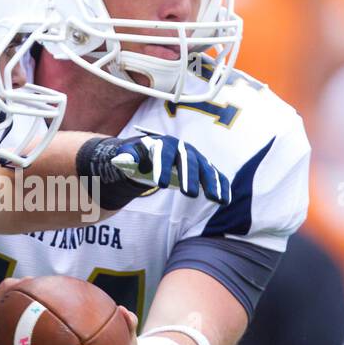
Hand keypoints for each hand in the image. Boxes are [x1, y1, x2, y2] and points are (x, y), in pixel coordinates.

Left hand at [109, 130, 230, 203]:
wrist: (152, 155)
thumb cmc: (139, 157)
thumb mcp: (129, 156)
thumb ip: (126, 157)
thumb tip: (119, 159)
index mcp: (163, 144)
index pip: (163, 154)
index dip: (162, 167)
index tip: (160, 185)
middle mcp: (183, 149)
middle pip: (188, 161)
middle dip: (189, 176)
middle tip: (189, 194)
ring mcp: (196, 158)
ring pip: (206, 169)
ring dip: (212, 183)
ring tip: (215, 200)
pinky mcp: (204, 168)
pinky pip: (216, 176)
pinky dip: (221, 186)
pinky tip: (225, 200)